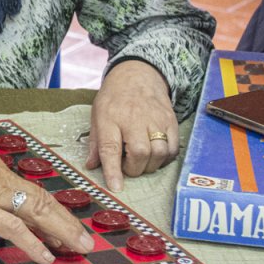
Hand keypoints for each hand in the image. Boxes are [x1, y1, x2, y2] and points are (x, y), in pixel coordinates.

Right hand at [0, 144, 93, 263]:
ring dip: (60, 230)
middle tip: (84, 237)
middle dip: (65, 220)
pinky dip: (33, 242)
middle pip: (40, 198)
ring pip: (35, 210)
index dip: (51, 208)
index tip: (65, 223)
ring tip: (77, 246)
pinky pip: (13, 227)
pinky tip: (46, 254)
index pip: (29, 189)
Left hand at [86, 60, 177, 192]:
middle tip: (127, 166)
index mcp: (110, 118)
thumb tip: (91, 165)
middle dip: (134, 169)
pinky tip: (154, 154)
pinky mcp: (171, 121)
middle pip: (140, 153)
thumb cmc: (114, 99)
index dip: (113, 170)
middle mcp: (134, 119)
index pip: (110, 148)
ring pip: (159, 153)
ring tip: (140, 160)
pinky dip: (164, 158)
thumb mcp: (97, 116)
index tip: (115, 187)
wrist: (137, 76)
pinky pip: (172, 148)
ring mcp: (155, 120)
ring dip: (149, 165)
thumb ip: (95, 142)